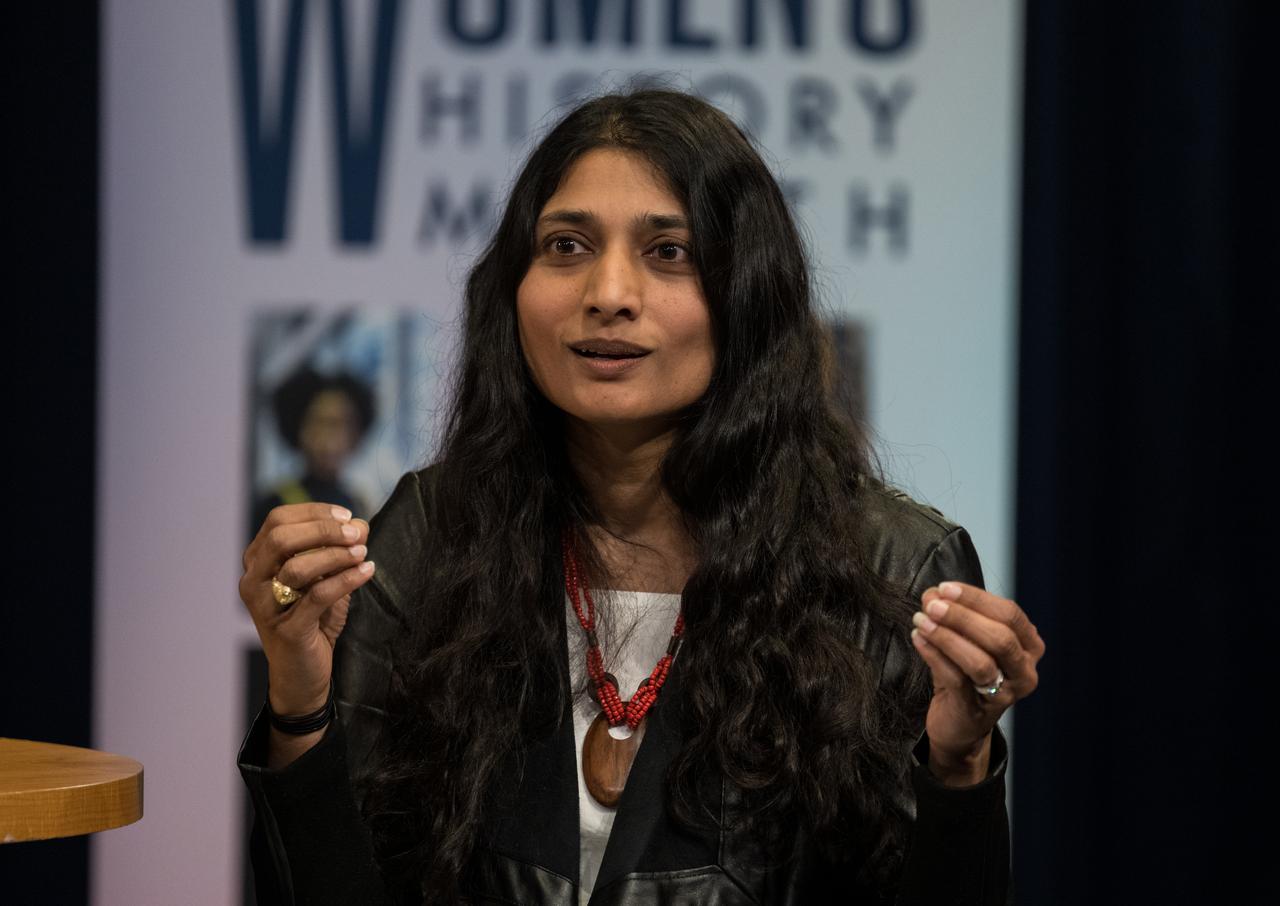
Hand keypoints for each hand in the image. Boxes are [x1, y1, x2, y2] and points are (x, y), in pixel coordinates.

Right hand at [239, 503, 374, 716]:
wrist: (302, 676)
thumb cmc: (313, 622)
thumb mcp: (325, 579)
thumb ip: (339, 551)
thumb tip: (361, 524)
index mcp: (257, 562)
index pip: (278, 520)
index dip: (314, 512)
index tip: (347, 516)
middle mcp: (253, 581)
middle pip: (280, 538)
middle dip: (323, 530)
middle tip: (356, 533)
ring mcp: (265, 607)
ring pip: (296, 568)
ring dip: (335, 555)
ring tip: (362, 554)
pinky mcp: (286, 630)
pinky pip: (317, 596)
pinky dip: (346, 580)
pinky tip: (367, 572)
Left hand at [910, 581, 1044, 785]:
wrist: (959, 725)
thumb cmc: (965, 674)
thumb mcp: (966, 641)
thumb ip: (953, 617)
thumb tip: (932, 594)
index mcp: (1029, 646)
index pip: (1010, 614)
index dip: (976, 598)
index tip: (944, 588)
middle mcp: (1025, 671)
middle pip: (1000, 638)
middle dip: (963, 617)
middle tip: (932, 605)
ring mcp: (1005, 695)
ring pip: (981, 662)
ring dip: (947, 636)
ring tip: (921, 621)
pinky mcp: (978, 710)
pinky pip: (957, 679)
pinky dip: (935, 655)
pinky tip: (918, 639)